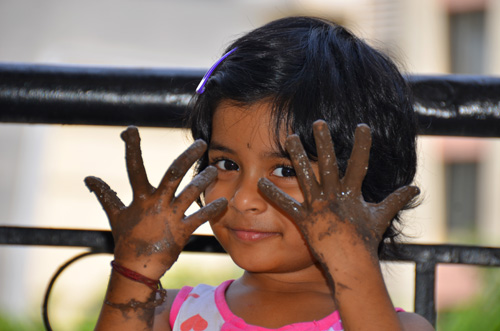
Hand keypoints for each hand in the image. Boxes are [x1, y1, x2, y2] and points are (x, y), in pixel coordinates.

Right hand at [84, 127, 226, 276]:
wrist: (137, 268)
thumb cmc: (126, 240)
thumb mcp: (115, 215)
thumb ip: (105, 195)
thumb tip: (88, 178)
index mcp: (140, 198)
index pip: (134, 168)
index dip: (131, 148)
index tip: (131, 129)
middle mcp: (157, 204)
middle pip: (173, 174)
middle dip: (187, 156)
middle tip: (201, 143)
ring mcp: (171, 217)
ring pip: (191, 193)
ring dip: (204, 180)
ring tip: (214, 170)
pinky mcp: (182, 231)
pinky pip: (200, 217)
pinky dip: (213, 209)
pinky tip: (223, 201)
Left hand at [258, 120, 418, 264]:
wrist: (351, 264)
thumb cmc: (365, 240)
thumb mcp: (381, 216)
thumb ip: (396, 199)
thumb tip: (416, 188)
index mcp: (352, 194)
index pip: (360, 165)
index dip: (362, 146)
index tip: (362, 126)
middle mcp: (335, 197)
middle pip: (328, 165)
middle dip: (324, 143)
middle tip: (318, 122)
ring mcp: (318, 207)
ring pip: (306, 177)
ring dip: (297, 157)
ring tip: (290, 137)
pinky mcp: (304, 219)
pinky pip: (287, 205)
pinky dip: (273, 194)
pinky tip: (259, 181)